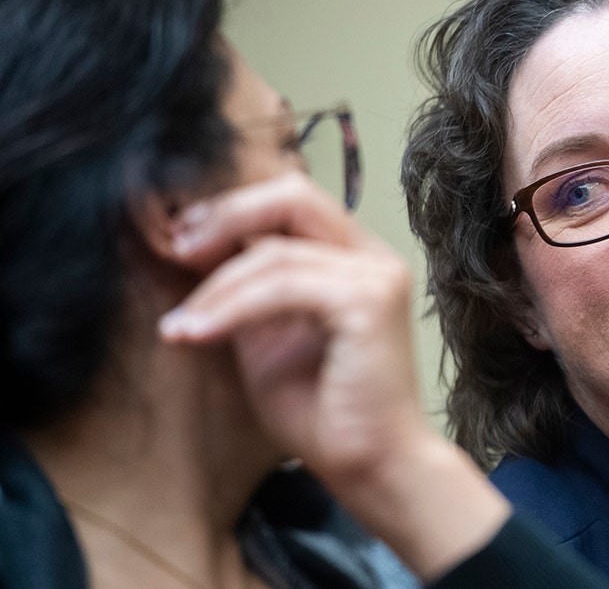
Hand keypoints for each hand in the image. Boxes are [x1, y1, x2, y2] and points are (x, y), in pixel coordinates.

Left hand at [159, 172, 425, 482]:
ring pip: (277, 249)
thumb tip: (194, 249)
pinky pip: (283, 285)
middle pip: (293, 196)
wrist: (370, 465)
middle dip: (225, 218)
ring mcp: (377, 275)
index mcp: (355, 259)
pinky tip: (198, 333)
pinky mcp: (370, 301)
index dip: (233, 212)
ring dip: (216, 286)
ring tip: (180, 325)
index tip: (181, 240)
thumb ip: (246, 292)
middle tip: (178, 252)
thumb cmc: (325, 412)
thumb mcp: (267, 337)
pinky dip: (233, 307)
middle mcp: (373, 257)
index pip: (292, 203)